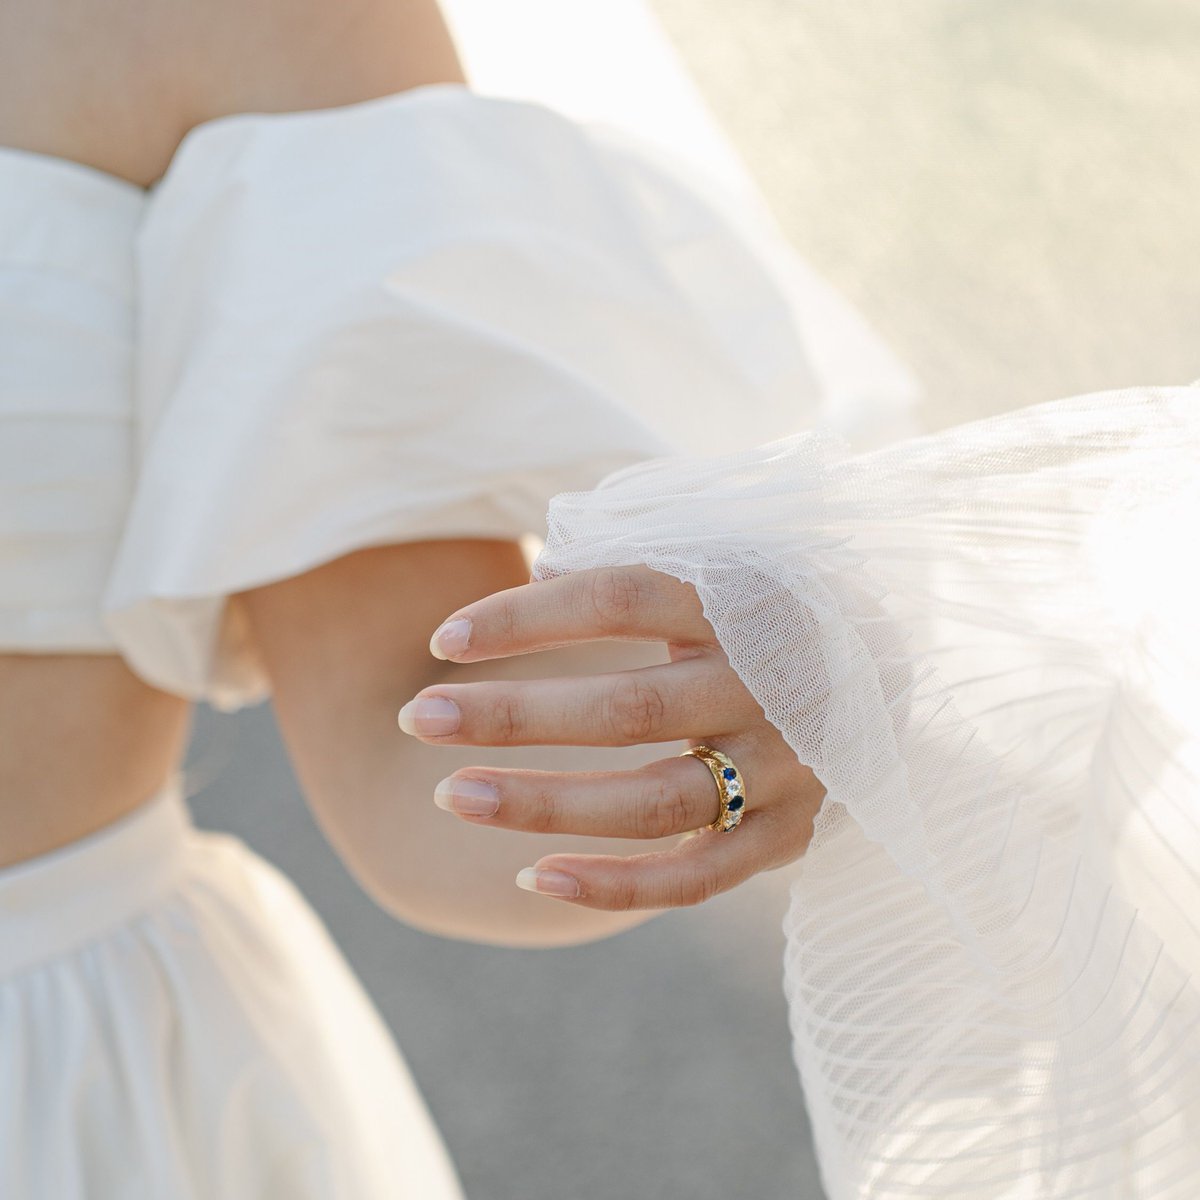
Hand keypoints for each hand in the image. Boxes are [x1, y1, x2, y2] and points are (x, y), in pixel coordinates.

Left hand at [398, 566, 824, 910]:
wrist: (885, 662)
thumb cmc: (769, 604)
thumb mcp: (720, 560)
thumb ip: (636, 564)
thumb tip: (534, 572)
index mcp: (750, 598)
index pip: (621, 599)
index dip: (526, 618)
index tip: (443, 640)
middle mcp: (775, 684)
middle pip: (628, 708)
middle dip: (512, 716)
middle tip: (420, 718)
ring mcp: (792, 768)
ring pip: (656, 800)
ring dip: (546, 805)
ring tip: (451, 795)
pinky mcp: (796, 834)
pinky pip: (700, 877)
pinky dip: (618, 887)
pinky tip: (534, 878)